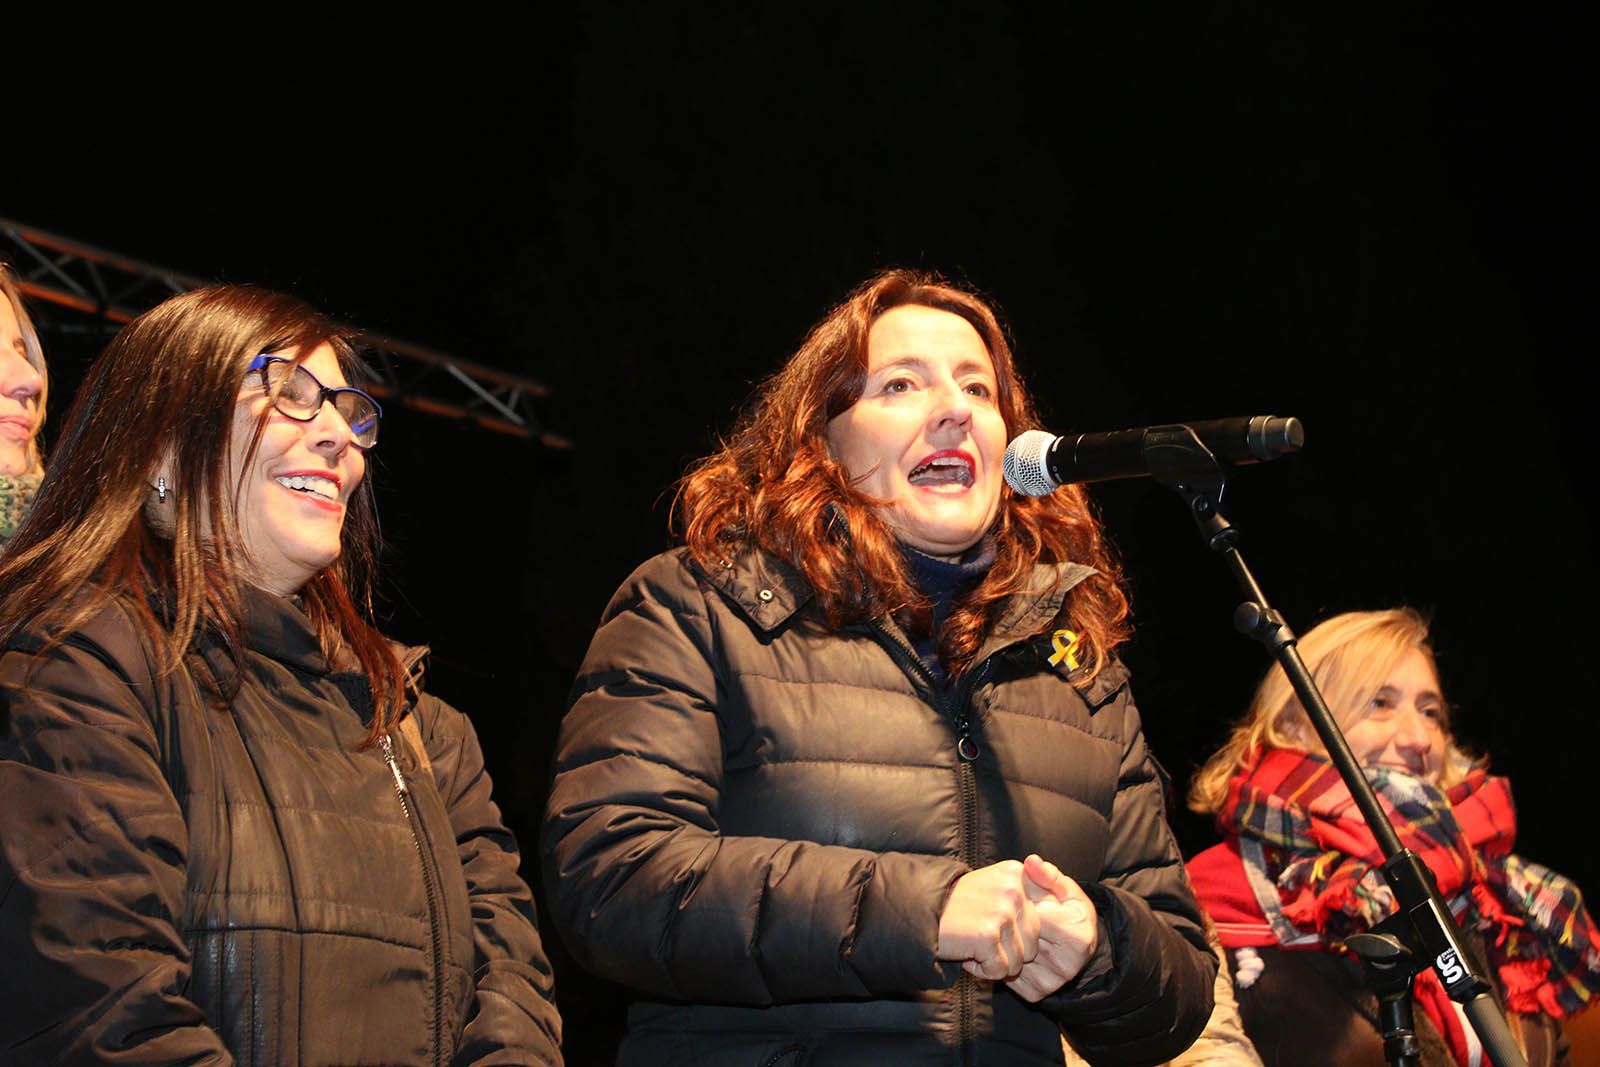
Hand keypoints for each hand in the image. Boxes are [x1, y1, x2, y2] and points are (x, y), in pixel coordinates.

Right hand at [936, 860, 1039, 980]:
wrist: (915, 911)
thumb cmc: (954, 904)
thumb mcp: (990, 885)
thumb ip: (1018, 895)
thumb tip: (1051, 915)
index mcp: (1016, 874)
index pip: (1039, 919)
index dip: (1016, 934)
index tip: (992, 928)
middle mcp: (1013, 890)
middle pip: (1032, 943)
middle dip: (1008, 952)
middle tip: (980, 941)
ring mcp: (1002, 912)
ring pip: (1019, 960)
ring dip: (995, 963)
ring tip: (972, 945)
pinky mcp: (988, 935)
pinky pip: (1000, 970)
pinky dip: (982, 971)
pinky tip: (965, 954)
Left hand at [1006, 854, 1099, 1002]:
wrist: (1076, 946)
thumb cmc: (1069, 912)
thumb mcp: (1065, 889)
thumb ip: (1048, 875)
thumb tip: (1030, 861)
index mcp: (1076, 936)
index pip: (1033, 918)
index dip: (1019, 904)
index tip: (1013, 897)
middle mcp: (1065, 965)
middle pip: (1020, 938)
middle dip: (1006, 923)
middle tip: (994, 910)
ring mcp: (1050, 982)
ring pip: (1009, 958)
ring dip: (997, 943)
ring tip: (991, 927)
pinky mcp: (1035, 994)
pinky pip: (1005, 977)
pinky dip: (995, 960)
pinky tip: (996, 945)